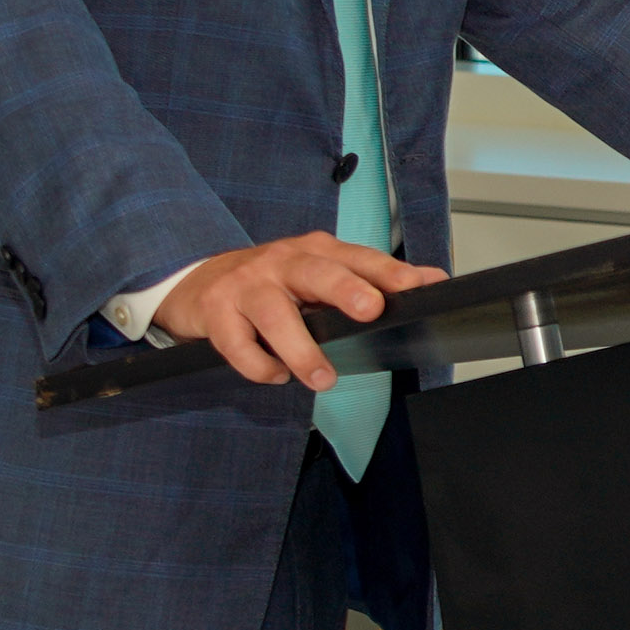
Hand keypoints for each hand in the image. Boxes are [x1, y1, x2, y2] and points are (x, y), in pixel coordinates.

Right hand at [166, 233, 444, 390]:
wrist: (198, 286)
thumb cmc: (271, 284)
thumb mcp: (320, 274)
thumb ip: (371, 278)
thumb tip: (431, 280)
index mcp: (315, 251)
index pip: (358, 258)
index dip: (388, 270)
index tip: (417, 285)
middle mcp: (281, 262)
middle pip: (316, 272)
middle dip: (345, 289)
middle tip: (370, 310)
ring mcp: (246, 285)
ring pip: (275, 313)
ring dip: (301, 349)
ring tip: (322, 378)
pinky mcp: (216, 313)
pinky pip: (237, 343)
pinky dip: (259, 365)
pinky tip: (276, 375)